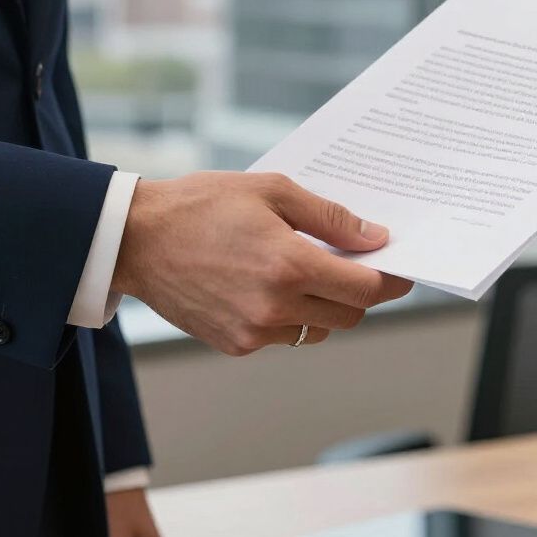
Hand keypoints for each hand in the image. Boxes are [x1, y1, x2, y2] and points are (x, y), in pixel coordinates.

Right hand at [112, 172, 412, 354]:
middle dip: (359, 292)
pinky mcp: (235, 344)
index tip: (400, 272)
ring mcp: (254, 332)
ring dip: (326, 306)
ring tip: (306, 271)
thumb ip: (330, 218)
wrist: (137, 239)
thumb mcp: (272, 192)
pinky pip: (284, 336)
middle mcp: (275, 307)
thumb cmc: (202, 205)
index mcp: (289, 266)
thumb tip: (374, 239)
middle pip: (348, 314)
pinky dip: (291, 316)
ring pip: (318, 329)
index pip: (365, 289)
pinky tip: (271, 285)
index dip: (390, 281)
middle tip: (352, 264)